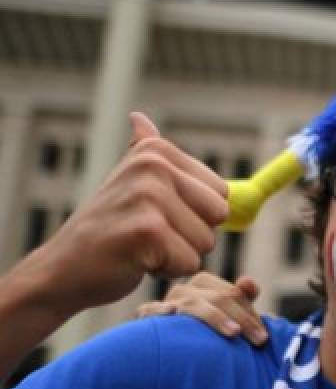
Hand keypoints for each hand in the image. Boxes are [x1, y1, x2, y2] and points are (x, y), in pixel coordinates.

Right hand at [37, 113, 228, 316]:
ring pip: (206, 241)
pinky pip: (189, 262)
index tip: (157, 216)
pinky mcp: (148, 230)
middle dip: (191, 235)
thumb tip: (138, 118)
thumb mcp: (126, 184)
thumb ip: (142, 154)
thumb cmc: (106, 231)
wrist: (62, 269)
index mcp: (156, 151)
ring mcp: (149, 195)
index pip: (220, 192)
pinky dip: (168, 270)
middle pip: (219, 214)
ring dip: (178, 255)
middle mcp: (154, 165)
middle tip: (150, 235)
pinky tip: (135, 261)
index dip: (195, 214)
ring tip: (141, 247)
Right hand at [138, 272, 266, 344]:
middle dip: (244, 319)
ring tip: (234, 333)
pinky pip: (150, 311)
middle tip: (261, 341)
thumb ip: (242, 298)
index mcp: (204, 284)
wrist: (167, 353)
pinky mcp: (147, 318)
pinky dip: (160, 310)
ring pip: (194, 305)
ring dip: (215, 317)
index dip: (251, 314)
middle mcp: (185, 290)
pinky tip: (170, 312)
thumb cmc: (203, 334)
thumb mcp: (228, 316)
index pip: (234, 293)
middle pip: (219, 298)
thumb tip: (249, 282)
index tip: (264, 336)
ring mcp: (166, 303)